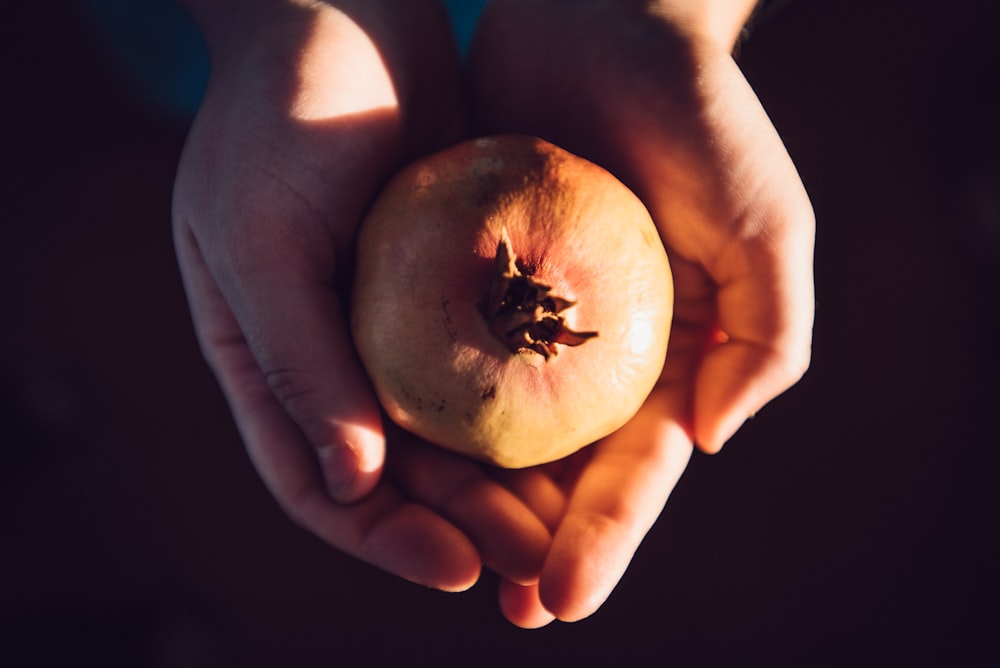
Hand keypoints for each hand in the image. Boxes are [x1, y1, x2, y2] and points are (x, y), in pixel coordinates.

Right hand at [172, 0, 550, 591]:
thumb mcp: (260, 237)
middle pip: (400, 473)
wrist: (347, 9)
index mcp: (268, 362)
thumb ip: (296, 361)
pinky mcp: (458, 284)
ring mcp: (399, 323)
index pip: (318, 482)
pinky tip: (588, 433)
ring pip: (458, 430)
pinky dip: (534, 403)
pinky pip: (498, 360)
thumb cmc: (278, 115)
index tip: (455, 566)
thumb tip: (348, 483)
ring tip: (570, 521)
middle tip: (534, 560)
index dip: (381, 535)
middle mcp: (337, 356)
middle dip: (463, 523)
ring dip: (510, 481)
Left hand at [467, 0, 814, 622]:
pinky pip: (434, 352)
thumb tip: (709, 442)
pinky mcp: (462, 274)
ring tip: (438, 558)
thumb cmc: (700, 119)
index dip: (605, 538)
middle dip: (534, 544)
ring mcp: (521, 318)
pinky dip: (416, 408)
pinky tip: (388, 456)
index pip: (634, 468)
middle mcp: (589, 351)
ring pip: (489, 429)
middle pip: (557, 470)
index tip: (565, 598)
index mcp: (663, 357)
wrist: (605, 21)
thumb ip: (767, 337)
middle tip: (505, 608)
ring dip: (469, 498)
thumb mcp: (766, 224)